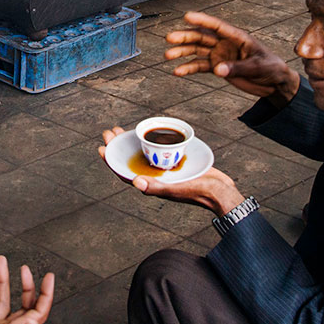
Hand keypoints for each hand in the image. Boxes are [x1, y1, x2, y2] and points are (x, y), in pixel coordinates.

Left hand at [97, 128, 246, 213]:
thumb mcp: (177, 189)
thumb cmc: (199, 193)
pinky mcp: (175, 165)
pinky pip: (158, 152)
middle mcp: (155, 177)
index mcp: (151, 185)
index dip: (111, 160)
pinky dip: (151, 142)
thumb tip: (135, 183)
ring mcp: (165, 171)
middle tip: (110, 131)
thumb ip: (157, 187)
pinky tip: (150, 133)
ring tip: (123, 130)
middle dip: (118, 146)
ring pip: (142, 155)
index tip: (102, 146)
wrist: (220, 192)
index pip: (124, 171)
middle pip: (131, 160)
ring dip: (132, 143)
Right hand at [164, 11, 299, 102]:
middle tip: (170, 38)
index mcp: (237, 37)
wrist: (274, 83)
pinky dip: (189, 68)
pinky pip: (200, 66)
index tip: (187, 16)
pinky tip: (177, 71)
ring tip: (168, 56)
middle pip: (202, 37)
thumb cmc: (270, 68)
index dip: (202, 20)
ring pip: (197, 51)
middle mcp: (225, 43)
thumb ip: (237, 68)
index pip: (217, 26)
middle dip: (186, 37)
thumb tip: (217, 69)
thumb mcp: (257, 67)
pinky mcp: (218, 67)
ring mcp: (220, 55)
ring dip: (182, 52)